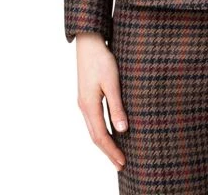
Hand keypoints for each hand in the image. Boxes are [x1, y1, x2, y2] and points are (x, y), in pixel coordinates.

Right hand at [75, 32, 128, 170]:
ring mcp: (84, 102)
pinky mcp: (87, 96)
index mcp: (89, 105)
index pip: (101, 136)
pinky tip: (111, 131)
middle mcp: (84, 107)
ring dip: (105, 143)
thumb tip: (122, 130)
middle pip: (95, 136)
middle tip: (121, 164)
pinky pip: (94, 120)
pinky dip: (102, 131)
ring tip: (116, 153)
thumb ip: (117, 106)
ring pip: (93, 129)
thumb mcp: (112, 82)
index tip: (123, 162)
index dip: (112, 150)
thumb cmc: (102, 59)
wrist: (89, 42)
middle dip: (108, 151)